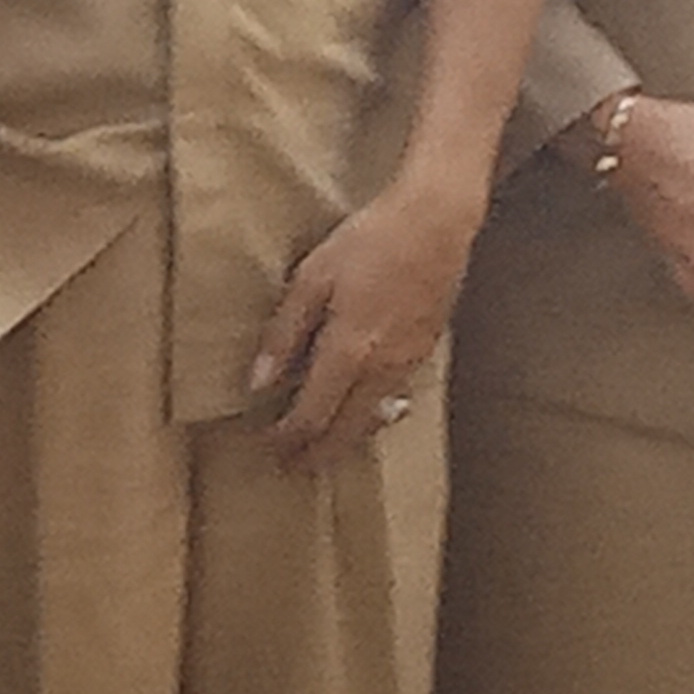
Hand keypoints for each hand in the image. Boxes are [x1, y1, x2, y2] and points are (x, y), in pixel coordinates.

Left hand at [249, 173, 481, 470]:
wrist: (435, 225)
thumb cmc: (367, 243)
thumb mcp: (312, 279)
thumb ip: (284, 333)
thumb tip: (258, 382)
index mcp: (350, 352)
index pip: (313, 414)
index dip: (288, 438)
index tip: (267, 448)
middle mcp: (382, 370)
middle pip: (346, 430)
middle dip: (316, 454)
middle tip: (291, 468)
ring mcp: (409, 365)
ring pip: (373, 421)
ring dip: (343, 440)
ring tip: (318, 449)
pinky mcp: (424, 353)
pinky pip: (392, 401)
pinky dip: (369, 417)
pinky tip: (357, 413)